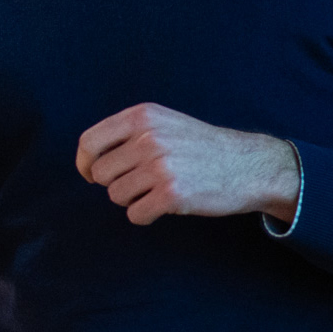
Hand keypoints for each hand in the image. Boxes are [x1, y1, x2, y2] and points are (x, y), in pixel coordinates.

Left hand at [76, 103, 300, 226]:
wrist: (247, 165)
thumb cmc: (200, 146)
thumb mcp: (163, 123)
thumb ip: (127, 133)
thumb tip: (88, 161)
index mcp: (142, 116)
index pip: (89, 142)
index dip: (84, 163)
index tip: (90, 175)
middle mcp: (148, 137)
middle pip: (100, 174)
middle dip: (116, 183)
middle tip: (142, 182)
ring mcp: (160, 165)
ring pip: (115, 195)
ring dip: (133, 199)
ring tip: (158, 189)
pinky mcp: (171, 194)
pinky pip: (135, 214)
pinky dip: (146, 215)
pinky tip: (164, 205)